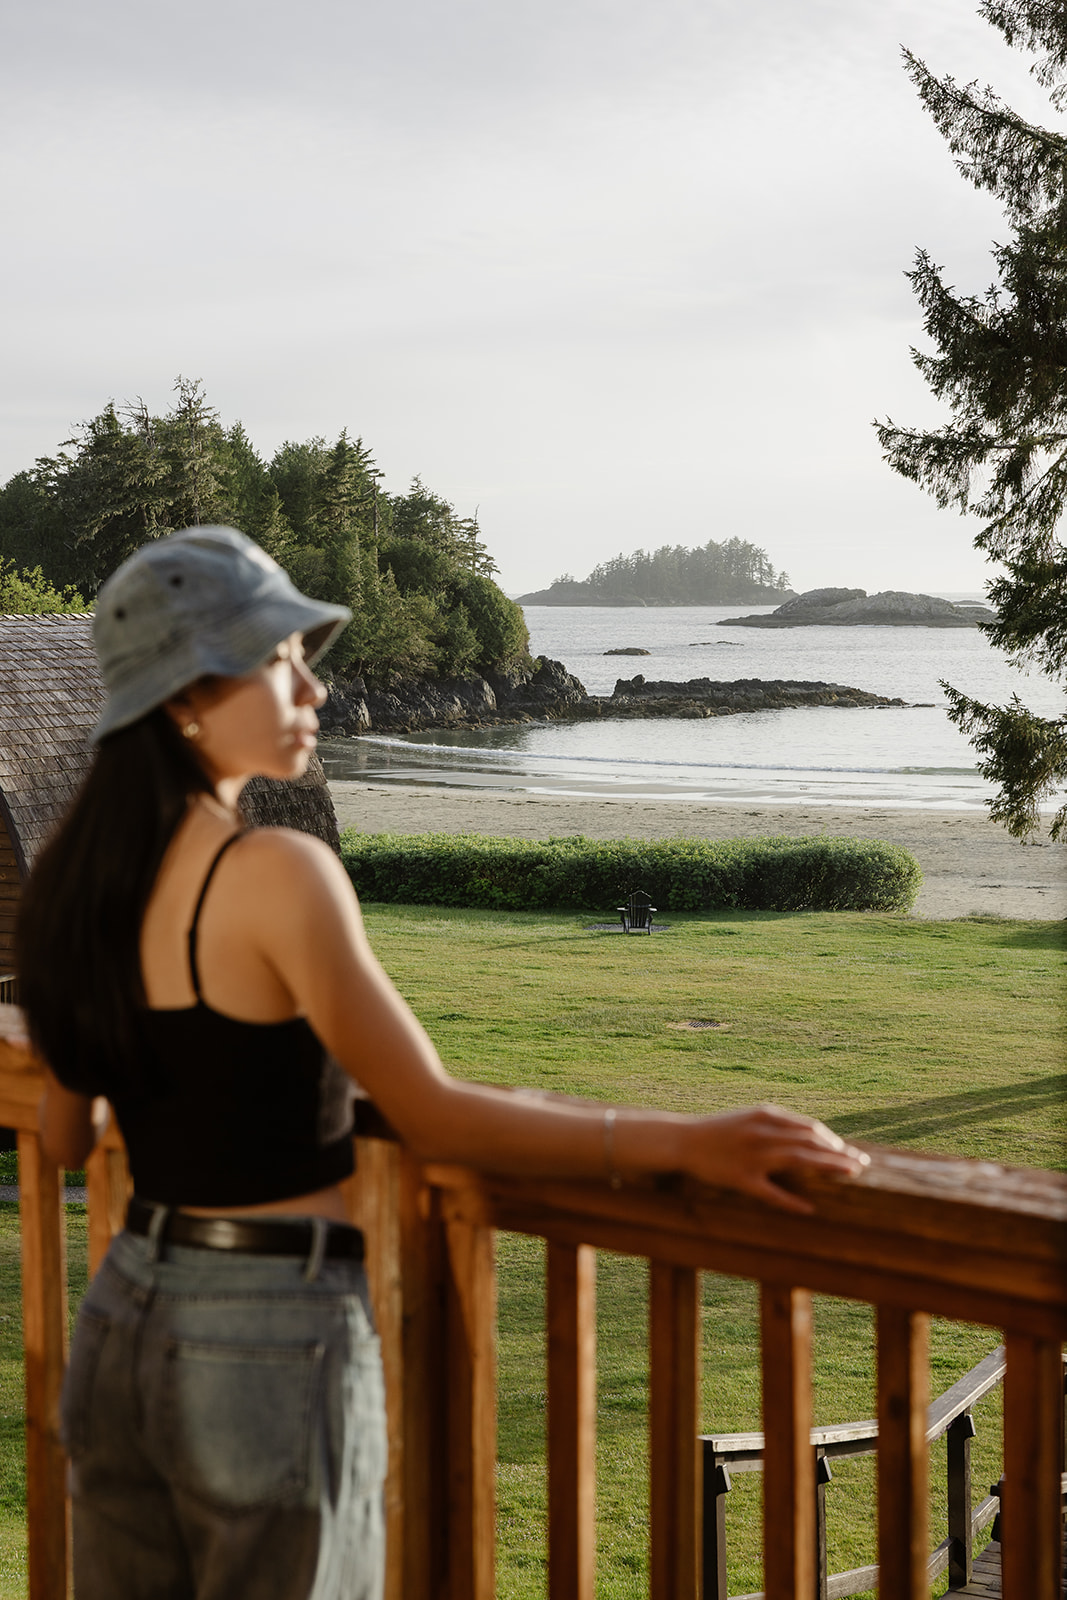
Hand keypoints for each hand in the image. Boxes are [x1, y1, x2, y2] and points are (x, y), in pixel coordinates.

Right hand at [681, 1103, 867, 1213]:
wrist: (683, 1140)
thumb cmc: (720, 1130)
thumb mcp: (749, 1118)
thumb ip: (777, 1124)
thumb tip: (810, 1135)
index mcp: (765, 1116)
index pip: (809, 1127)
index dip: (832, 1140)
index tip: (848, 1151)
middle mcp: (762, 1133)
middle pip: (810, 1143)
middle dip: (839, 1153)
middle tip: (862, 1165)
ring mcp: (751, 1156)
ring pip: (798, 1161)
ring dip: (827, 1167)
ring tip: (849, 1175)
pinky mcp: (740, 1178)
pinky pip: (771, 1192)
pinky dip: (791, 1201)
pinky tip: (809, 1209)